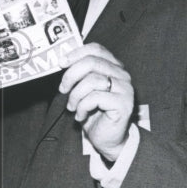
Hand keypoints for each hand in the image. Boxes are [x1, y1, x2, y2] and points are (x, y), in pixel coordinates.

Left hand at [58, 43, 133, 162]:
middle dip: (71, 75)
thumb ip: (79, 74)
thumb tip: (61, 61)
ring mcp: (125, 89)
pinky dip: (82, 107)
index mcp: (113, 66)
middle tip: (62, 89)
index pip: (96, 49)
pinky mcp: (124, 104)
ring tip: (72, 107)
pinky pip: (95, 98)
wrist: (108, 139)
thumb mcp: (83, 89)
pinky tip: (81, 116)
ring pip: (92, 80)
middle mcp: (122, 75)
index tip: (61, 63)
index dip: (76, 53)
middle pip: (91, 62)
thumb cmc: (94, 113)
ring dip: (75, 95)